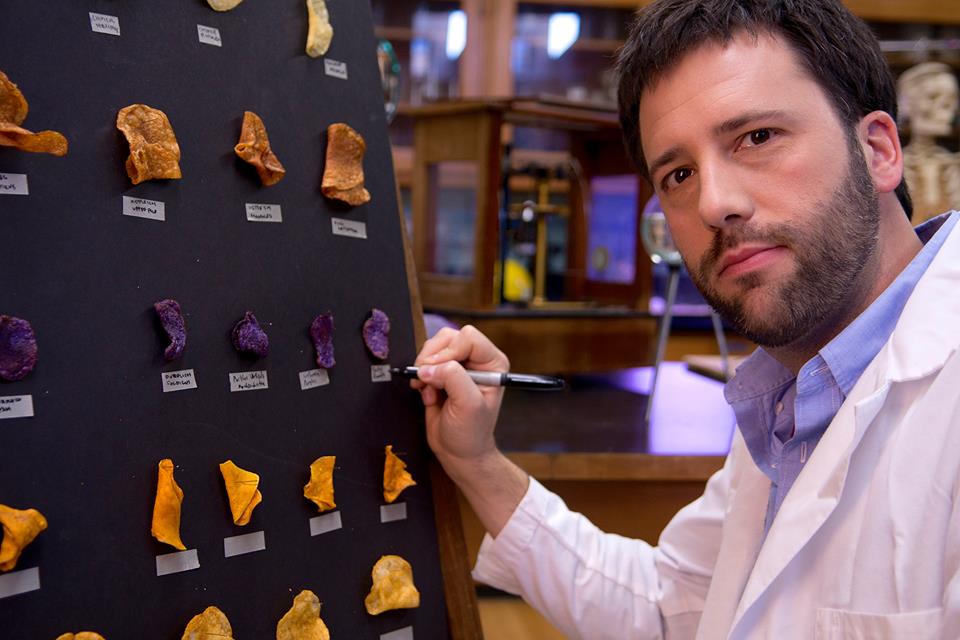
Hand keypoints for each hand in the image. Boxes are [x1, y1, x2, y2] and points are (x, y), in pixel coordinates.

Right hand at [411, 325, 509, 476]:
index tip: (438, 372)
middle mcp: (476, 361)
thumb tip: (429, 367)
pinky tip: (428, 396)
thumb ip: (453, 378)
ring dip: (425, 369)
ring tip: (431, 392)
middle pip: (448, 338)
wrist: (459, 452)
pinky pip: (423, 363)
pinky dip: (420, 378)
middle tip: (428, 380)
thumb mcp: (468, 405)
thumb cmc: (471, 433)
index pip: (468, 338)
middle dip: (433, 358)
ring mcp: (457, 366)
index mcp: (492, 363)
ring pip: (433, 348)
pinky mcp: (441, 374)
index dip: (449, 352)